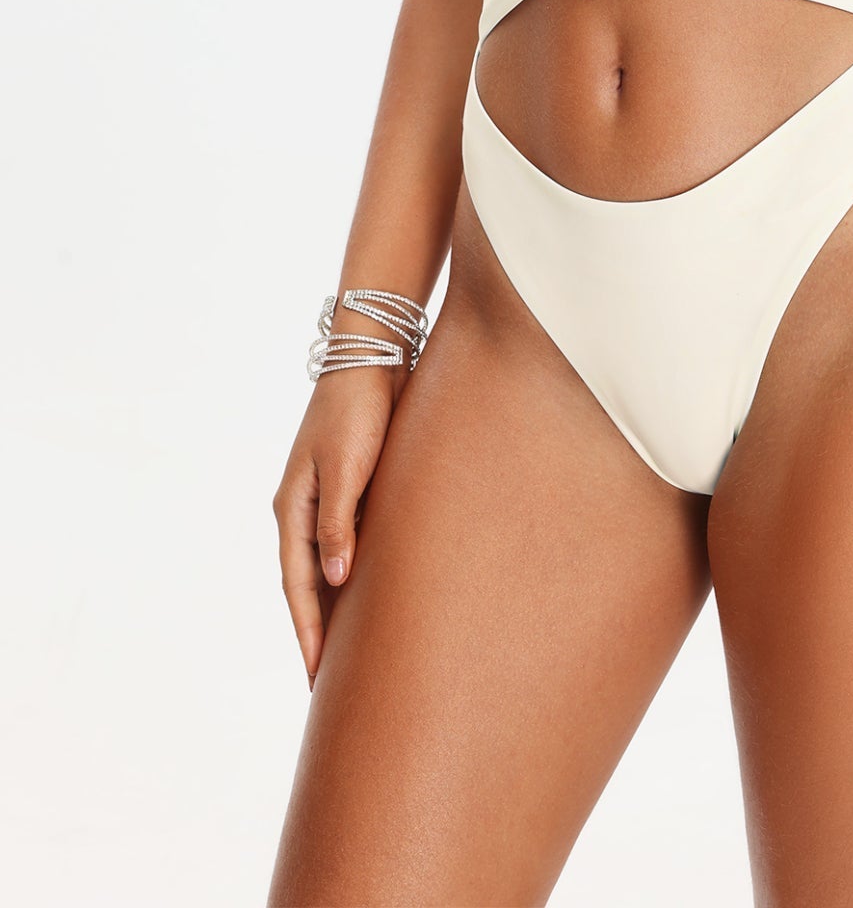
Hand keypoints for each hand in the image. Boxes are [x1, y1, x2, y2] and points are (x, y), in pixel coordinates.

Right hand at [272, 364, 404, 689]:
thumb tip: (336, 580)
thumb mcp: (347, 468)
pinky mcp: (351, 487)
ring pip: (327, 567)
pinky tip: (371, 597)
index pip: (298, 587)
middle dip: (316, 632)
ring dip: (335, 608)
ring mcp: (325, 498)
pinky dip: (353, 576)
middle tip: (331, 684)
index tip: (317, 679)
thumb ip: (339, 524)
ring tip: (351, 654)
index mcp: (292, 508)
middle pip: (308, 584)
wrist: (372, 356)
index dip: (308, 633)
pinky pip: (347, 544)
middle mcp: (303, 509)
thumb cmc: (359, 410)